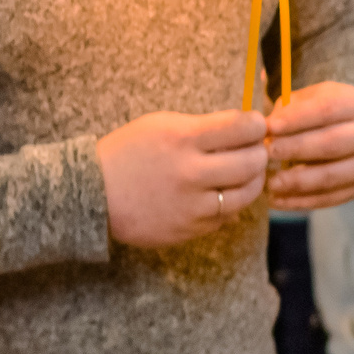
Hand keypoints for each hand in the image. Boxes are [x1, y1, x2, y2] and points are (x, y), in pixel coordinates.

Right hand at [98, 108, 268, 248]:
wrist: (93, 194)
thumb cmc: (129, 152)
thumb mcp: (161, 125)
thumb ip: (203, 126)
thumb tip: (247, 126)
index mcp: (183, 139)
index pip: (242, 127)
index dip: (256, 124)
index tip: (255, 125)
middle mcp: (190, 172)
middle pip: (252, 162)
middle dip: (260, 152)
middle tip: (255, 149)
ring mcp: (192, 205)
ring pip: (246, 194)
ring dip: (252, 180)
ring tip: (245, 172)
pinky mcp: (190, 229)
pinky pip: (227, 216)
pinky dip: (230, 204)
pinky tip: (221, 193)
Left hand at [264, 81, 353, 210]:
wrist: (342, 130)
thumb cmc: (314, 113)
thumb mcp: (302, 100)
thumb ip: (286, 111)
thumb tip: (268, 129)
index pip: (327, 110)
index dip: (297, 119)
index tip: (270, 127)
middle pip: (332, 144)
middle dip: (297, 149)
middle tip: (268, 152)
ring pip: (331, 176)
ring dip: (298, 182)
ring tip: (270, 183)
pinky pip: (329, 199)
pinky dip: (301, 202)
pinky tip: (277, 200)